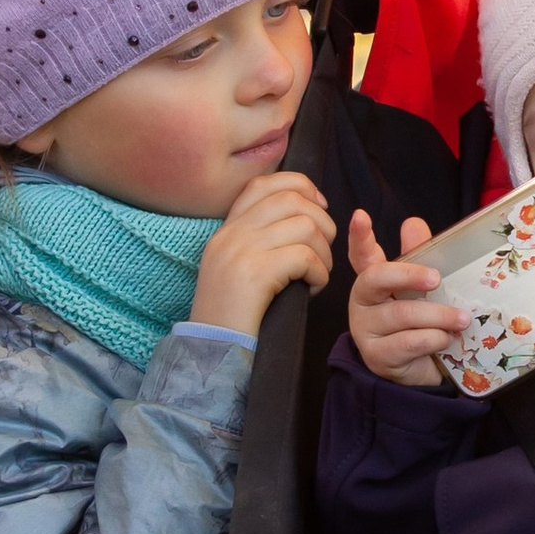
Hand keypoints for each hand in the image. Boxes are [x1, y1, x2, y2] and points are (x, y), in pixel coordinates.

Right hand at [191, 172, 333, 341]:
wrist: (210, 350)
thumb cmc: (235, 315)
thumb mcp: (236, 267)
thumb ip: (258, 240)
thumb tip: (303, 216)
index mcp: (226, 229)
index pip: (263, 183)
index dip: (300, 186)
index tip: (319, 207)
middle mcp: (231, 234)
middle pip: (291, 199)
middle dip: (322, 221)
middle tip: (324, 250)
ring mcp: (241, 251)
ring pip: (305, 226)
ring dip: (324, 252)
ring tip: (317, 275)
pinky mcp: (255, 274)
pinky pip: (305, 257)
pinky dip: (320, 274)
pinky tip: (311, 289)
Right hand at [346, 210, 464, 386]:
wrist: (420, 370)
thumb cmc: (421, 322)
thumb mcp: (423, 289)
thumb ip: (418, 256)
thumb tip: (412, 223)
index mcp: (374, 279)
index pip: (362, 254)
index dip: (359, 236)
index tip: (361, 216)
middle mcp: (363, 301)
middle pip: (376, 278)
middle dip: (408, 275)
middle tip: (437, 278)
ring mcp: (366, 329)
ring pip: (401, 314)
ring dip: (437, 316)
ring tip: (462, 319)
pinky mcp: (377, 356)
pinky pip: (409, 342)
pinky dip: (434, 339)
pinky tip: (447, 339)